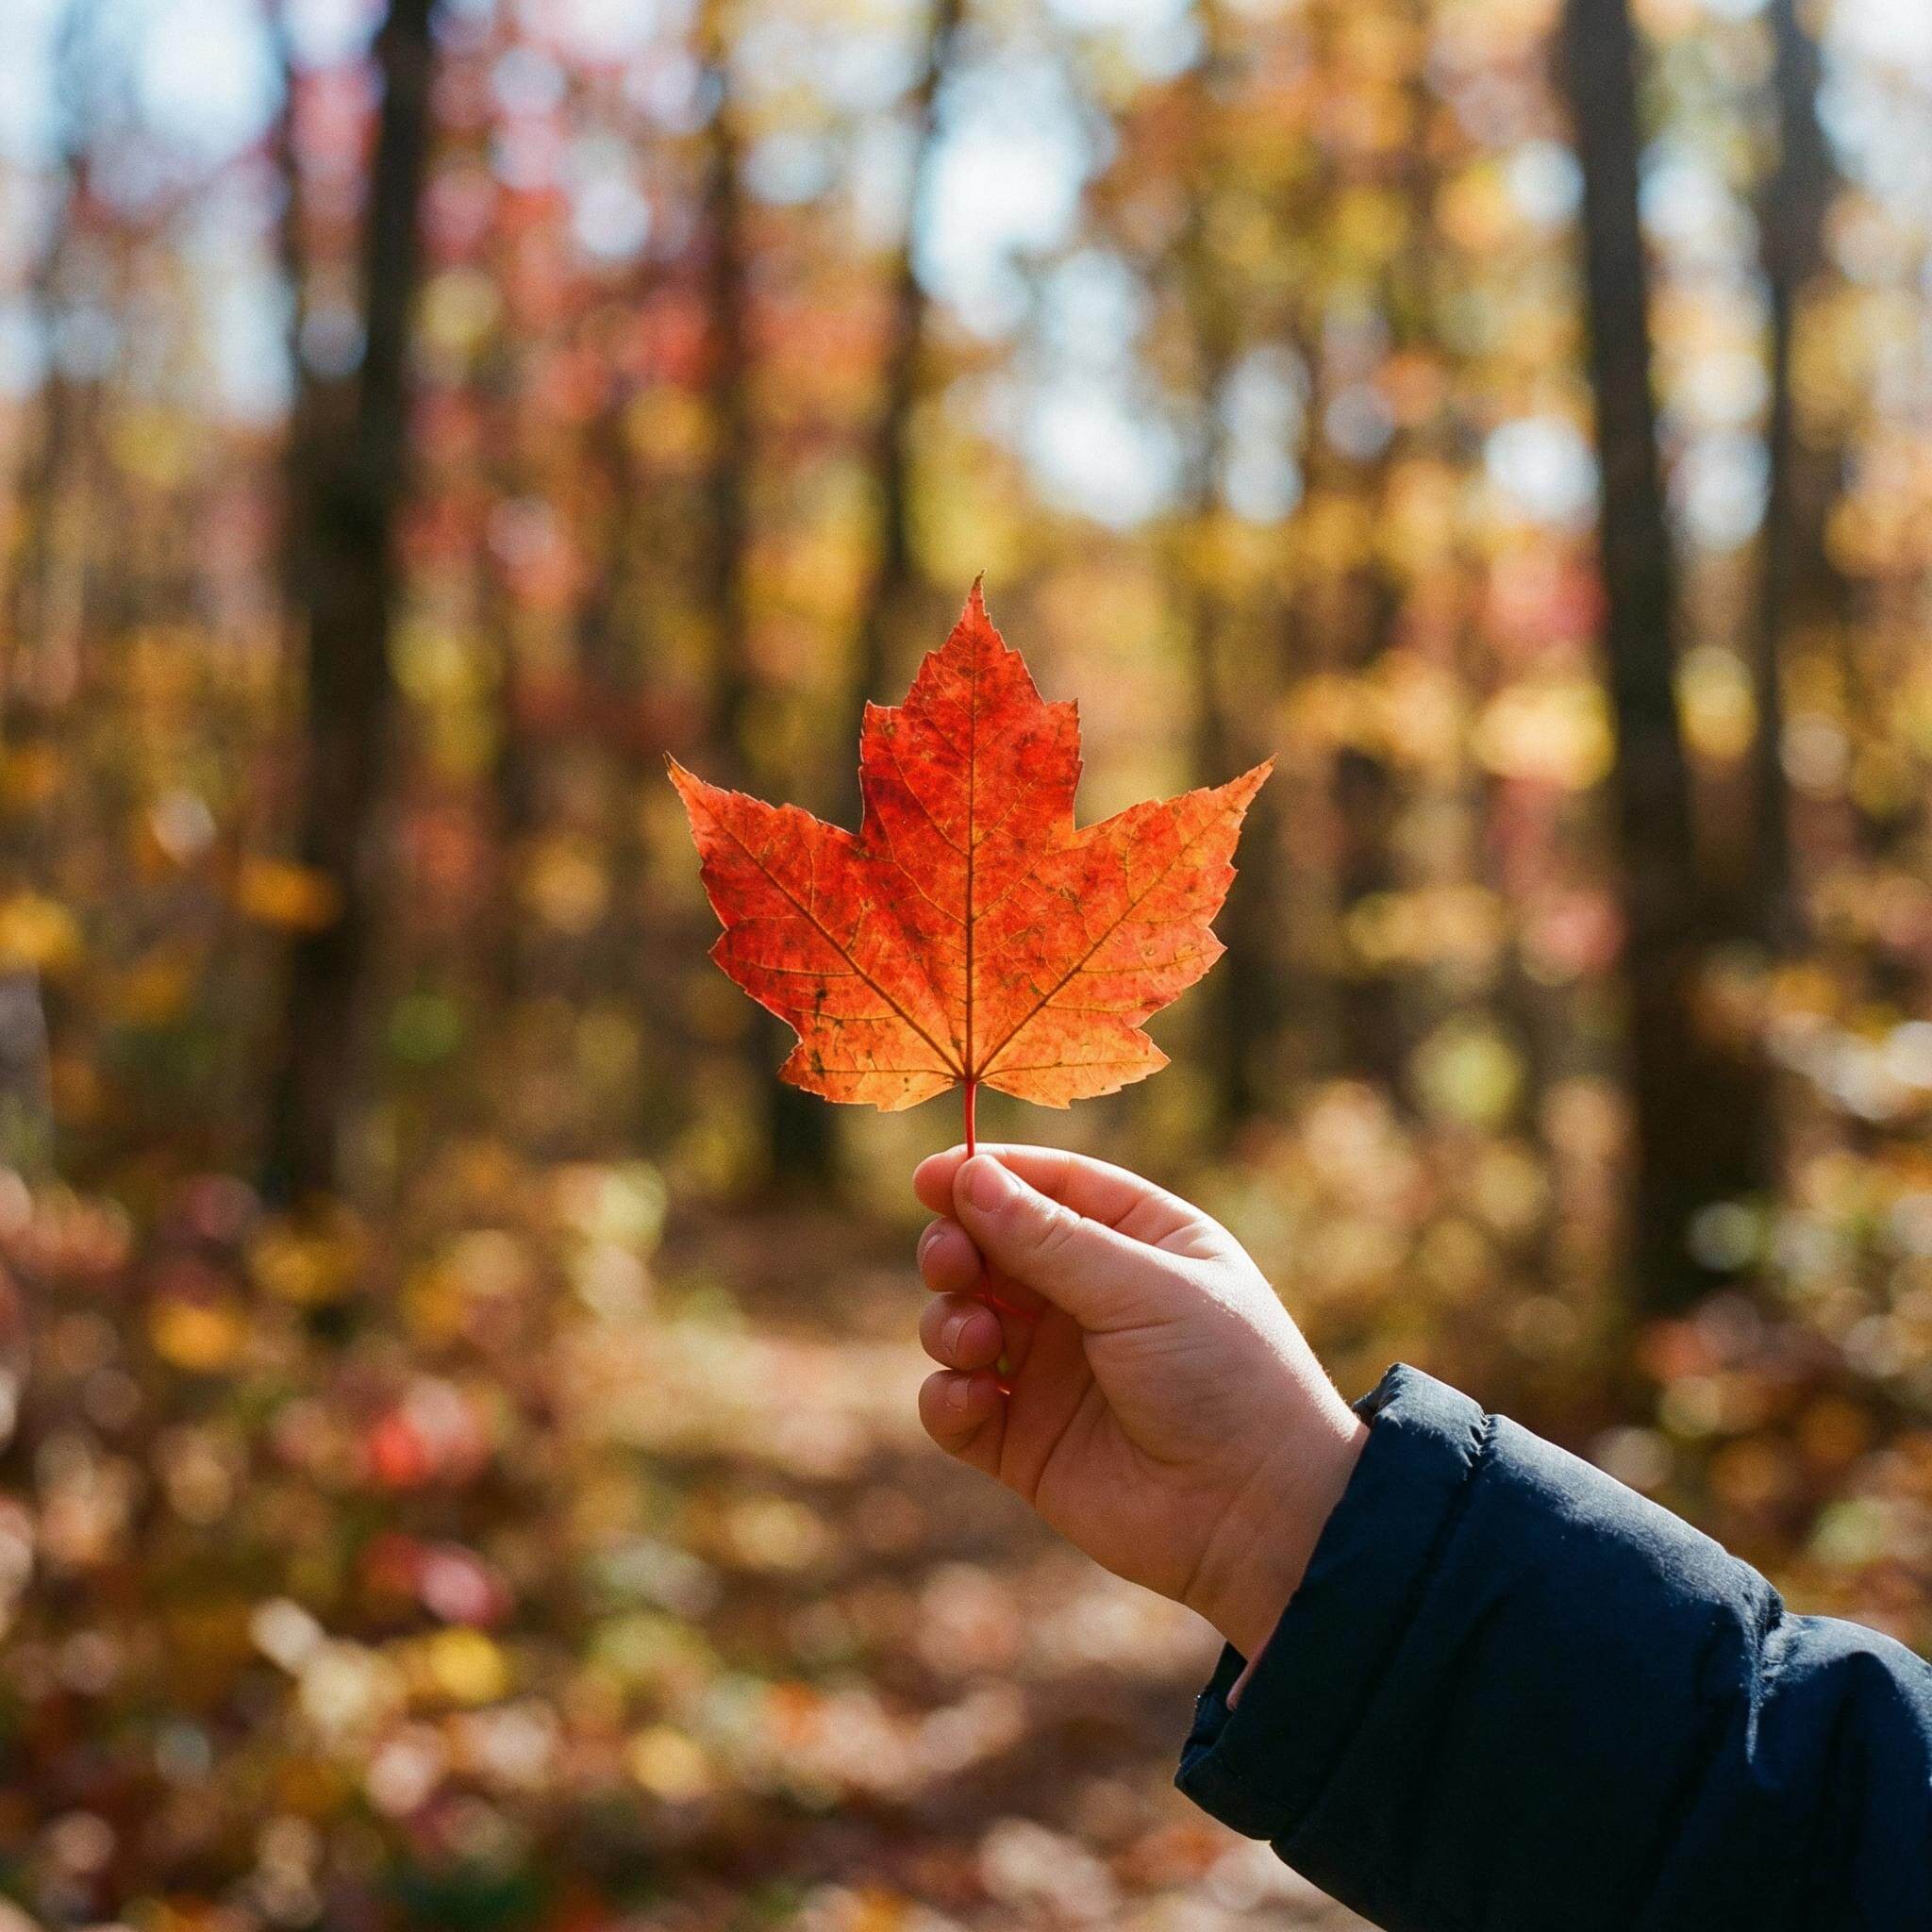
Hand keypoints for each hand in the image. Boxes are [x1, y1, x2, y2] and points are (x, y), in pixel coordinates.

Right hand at [913, 1145, 1366, 1659]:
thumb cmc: (1225, 1379)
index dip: (987, 1176)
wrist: (1258, 1517)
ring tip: (977, 1339)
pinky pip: (956, 1404)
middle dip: (956, 1246)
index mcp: (1138, 1241)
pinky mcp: (1026, 1441)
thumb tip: (968, 1175)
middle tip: (950, 1261)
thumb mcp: (1143, 1289)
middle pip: (991, 1247)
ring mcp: (1054, 1371)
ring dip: (948, 1320)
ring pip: (961, 1319)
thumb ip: (1049, 1238)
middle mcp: (1090, 1299)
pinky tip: (977, 1400)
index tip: (929, 1178)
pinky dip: (948, 1397)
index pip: (1050, 1186)